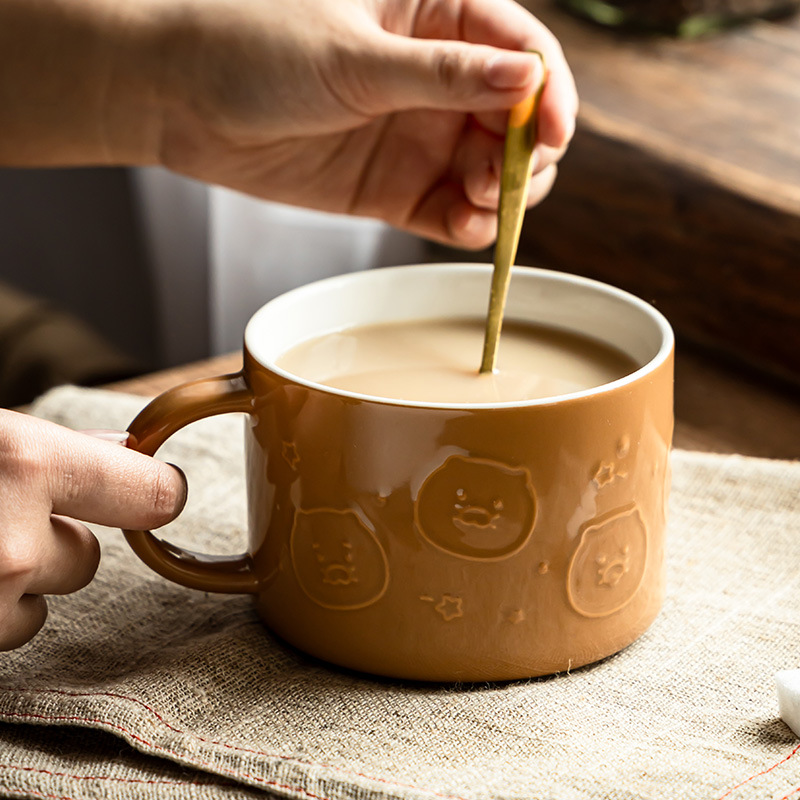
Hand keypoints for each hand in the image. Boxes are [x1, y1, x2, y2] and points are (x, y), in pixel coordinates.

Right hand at [0, 410, 185, 649]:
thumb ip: (50, 448)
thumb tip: (118, 446)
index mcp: (24, 463)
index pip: (152, 493)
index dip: (155, 493)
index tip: (160, 493)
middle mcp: (15, 545)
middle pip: (85, 562)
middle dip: (49, 546)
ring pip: (35, 611)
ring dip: (7, 591)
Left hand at [158, 0, 577, 247]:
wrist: (179, 99)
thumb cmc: (253, 45)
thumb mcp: (354, 56)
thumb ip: (442, 74)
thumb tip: (527, 78)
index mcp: (435, 16)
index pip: (521, 49)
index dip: (550, 93)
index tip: (554, 134)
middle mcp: (437, 80)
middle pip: (519, 120)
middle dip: (526, 154)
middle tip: (501, 177)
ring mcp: (418, 137)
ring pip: (493, 172)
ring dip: (503, 194)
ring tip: (479, 202)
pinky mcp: (395, 188)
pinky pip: (450, 212)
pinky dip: (468, 225)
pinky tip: (465, 227)